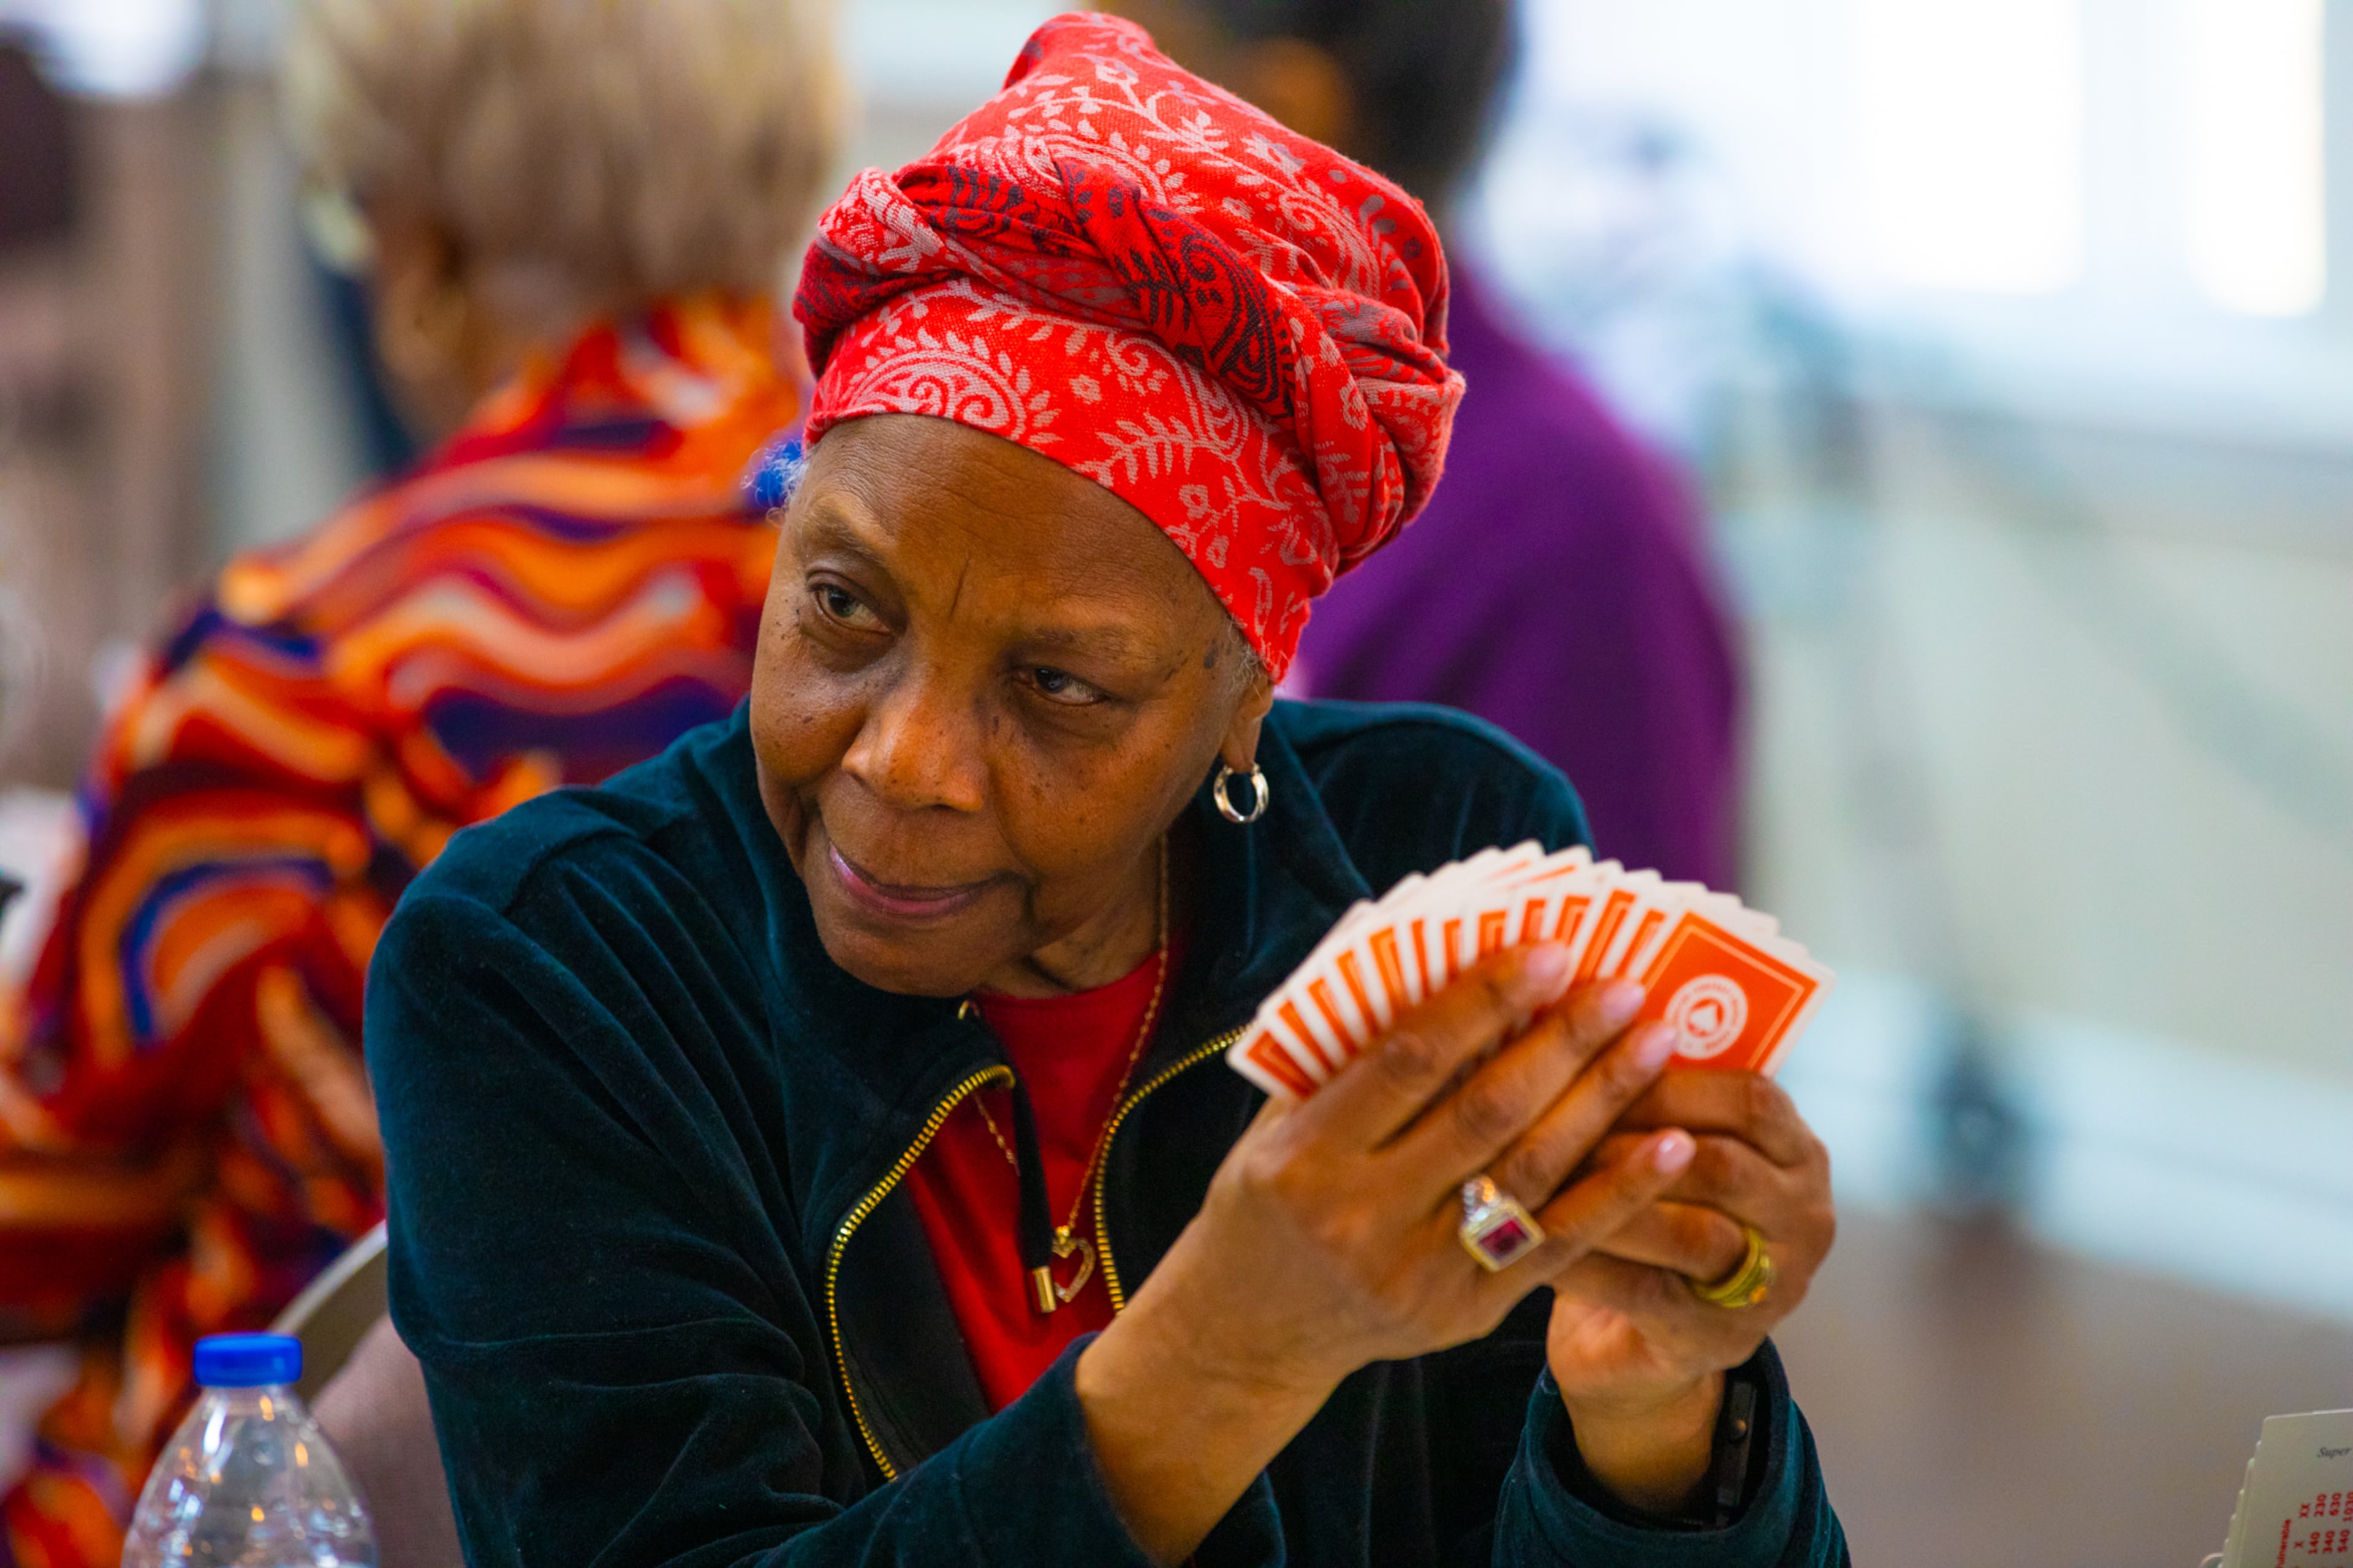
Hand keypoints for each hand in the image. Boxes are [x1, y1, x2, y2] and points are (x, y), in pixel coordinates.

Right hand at [1076, 949, 1686, 1562]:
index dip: (1484, 1000)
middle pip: (1486, 1112)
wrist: (1253, 1329)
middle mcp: (1363, 1217)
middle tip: (1624, 986)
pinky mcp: (1468, 1312)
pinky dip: (1620, 1191)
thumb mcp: (1278, 1122)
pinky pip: (1560, 1243)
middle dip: (1565, 1041)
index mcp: (1306, 1156)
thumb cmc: (1268, 1198)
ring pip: (1533, 1172)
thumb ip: (1346, 1050)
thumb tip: (1436, 954)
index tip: (1549, 951)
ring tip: (1658, 1041)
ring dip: (1605, 1100)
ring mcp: (1420, 1272)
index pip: (1410, 1060)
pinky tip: (1671, 1144)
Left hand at [1541, 1072, 1836, 1513]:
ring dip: (1607, 1196)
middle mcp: (1805, 1214)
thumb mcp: (1669, 1145)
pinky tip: (1528, 1237)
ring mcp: (1773, 1284)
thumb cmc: (1648, 1212)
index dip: (1671, 1076)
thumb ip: (1653, 1088)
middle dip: (1631, 1135)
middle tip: (1550, 1116)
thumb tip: (1577, 1007)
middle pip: (1722, 1162)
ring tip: (1538, 1172)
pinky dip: (1585, 1258)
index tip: (1596, 1052)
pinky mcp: (1718, 1337)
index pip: (1753, 1097)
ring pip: (1689, 1228)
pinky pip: (1645, 1289)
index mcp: (1796, 1150)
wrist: (1642, 1340)